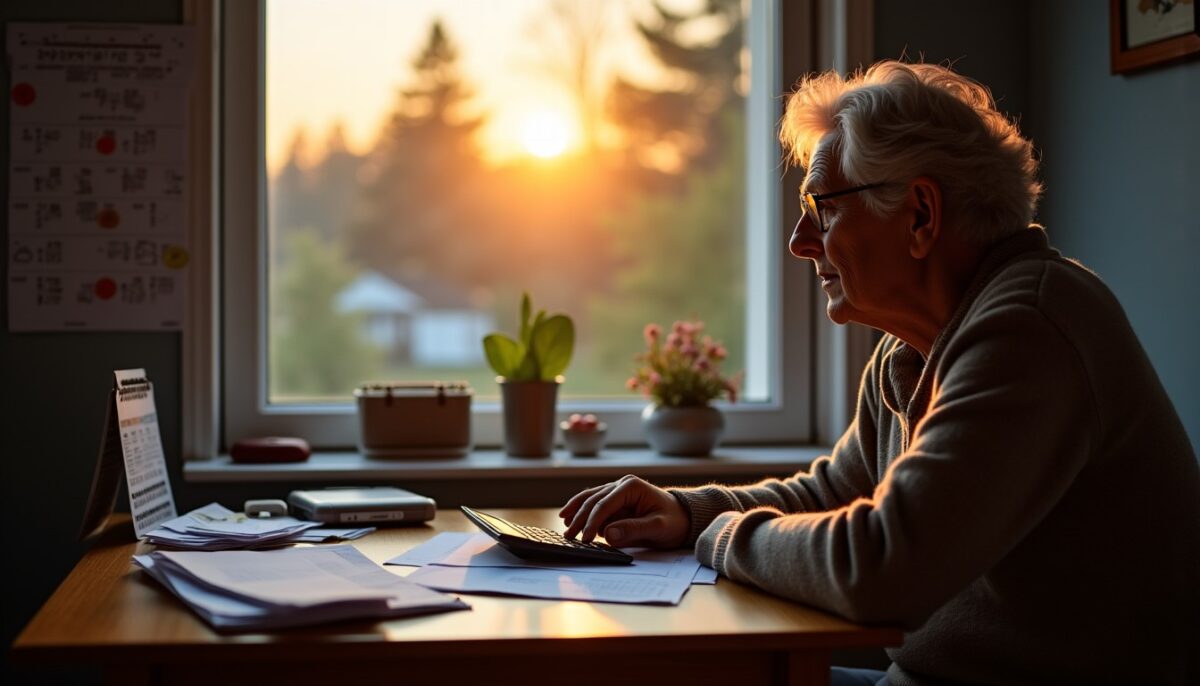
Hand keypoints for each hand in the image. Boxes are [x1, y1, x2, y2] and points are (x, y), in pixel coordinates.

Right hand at [559, 475, 689, 548]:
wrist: (682, 518)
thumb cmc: (673, 521)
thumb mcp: (658, 527)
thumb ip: (634, 529)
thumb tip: (608, 534)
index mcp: (631, 486)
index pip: (605, 504)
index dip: (592, 521)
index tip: (584, 538)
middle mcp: (621, 484)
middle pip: (594, 501)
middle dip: (580, 518)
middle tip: (569, 536)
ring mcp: (616, 491)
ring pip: (589, 499)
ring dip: (576, 511)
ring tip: (564, 524)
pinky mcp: (614, 500)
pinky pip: (593, 503)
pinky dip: (580, 510)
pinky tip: (568, 517)